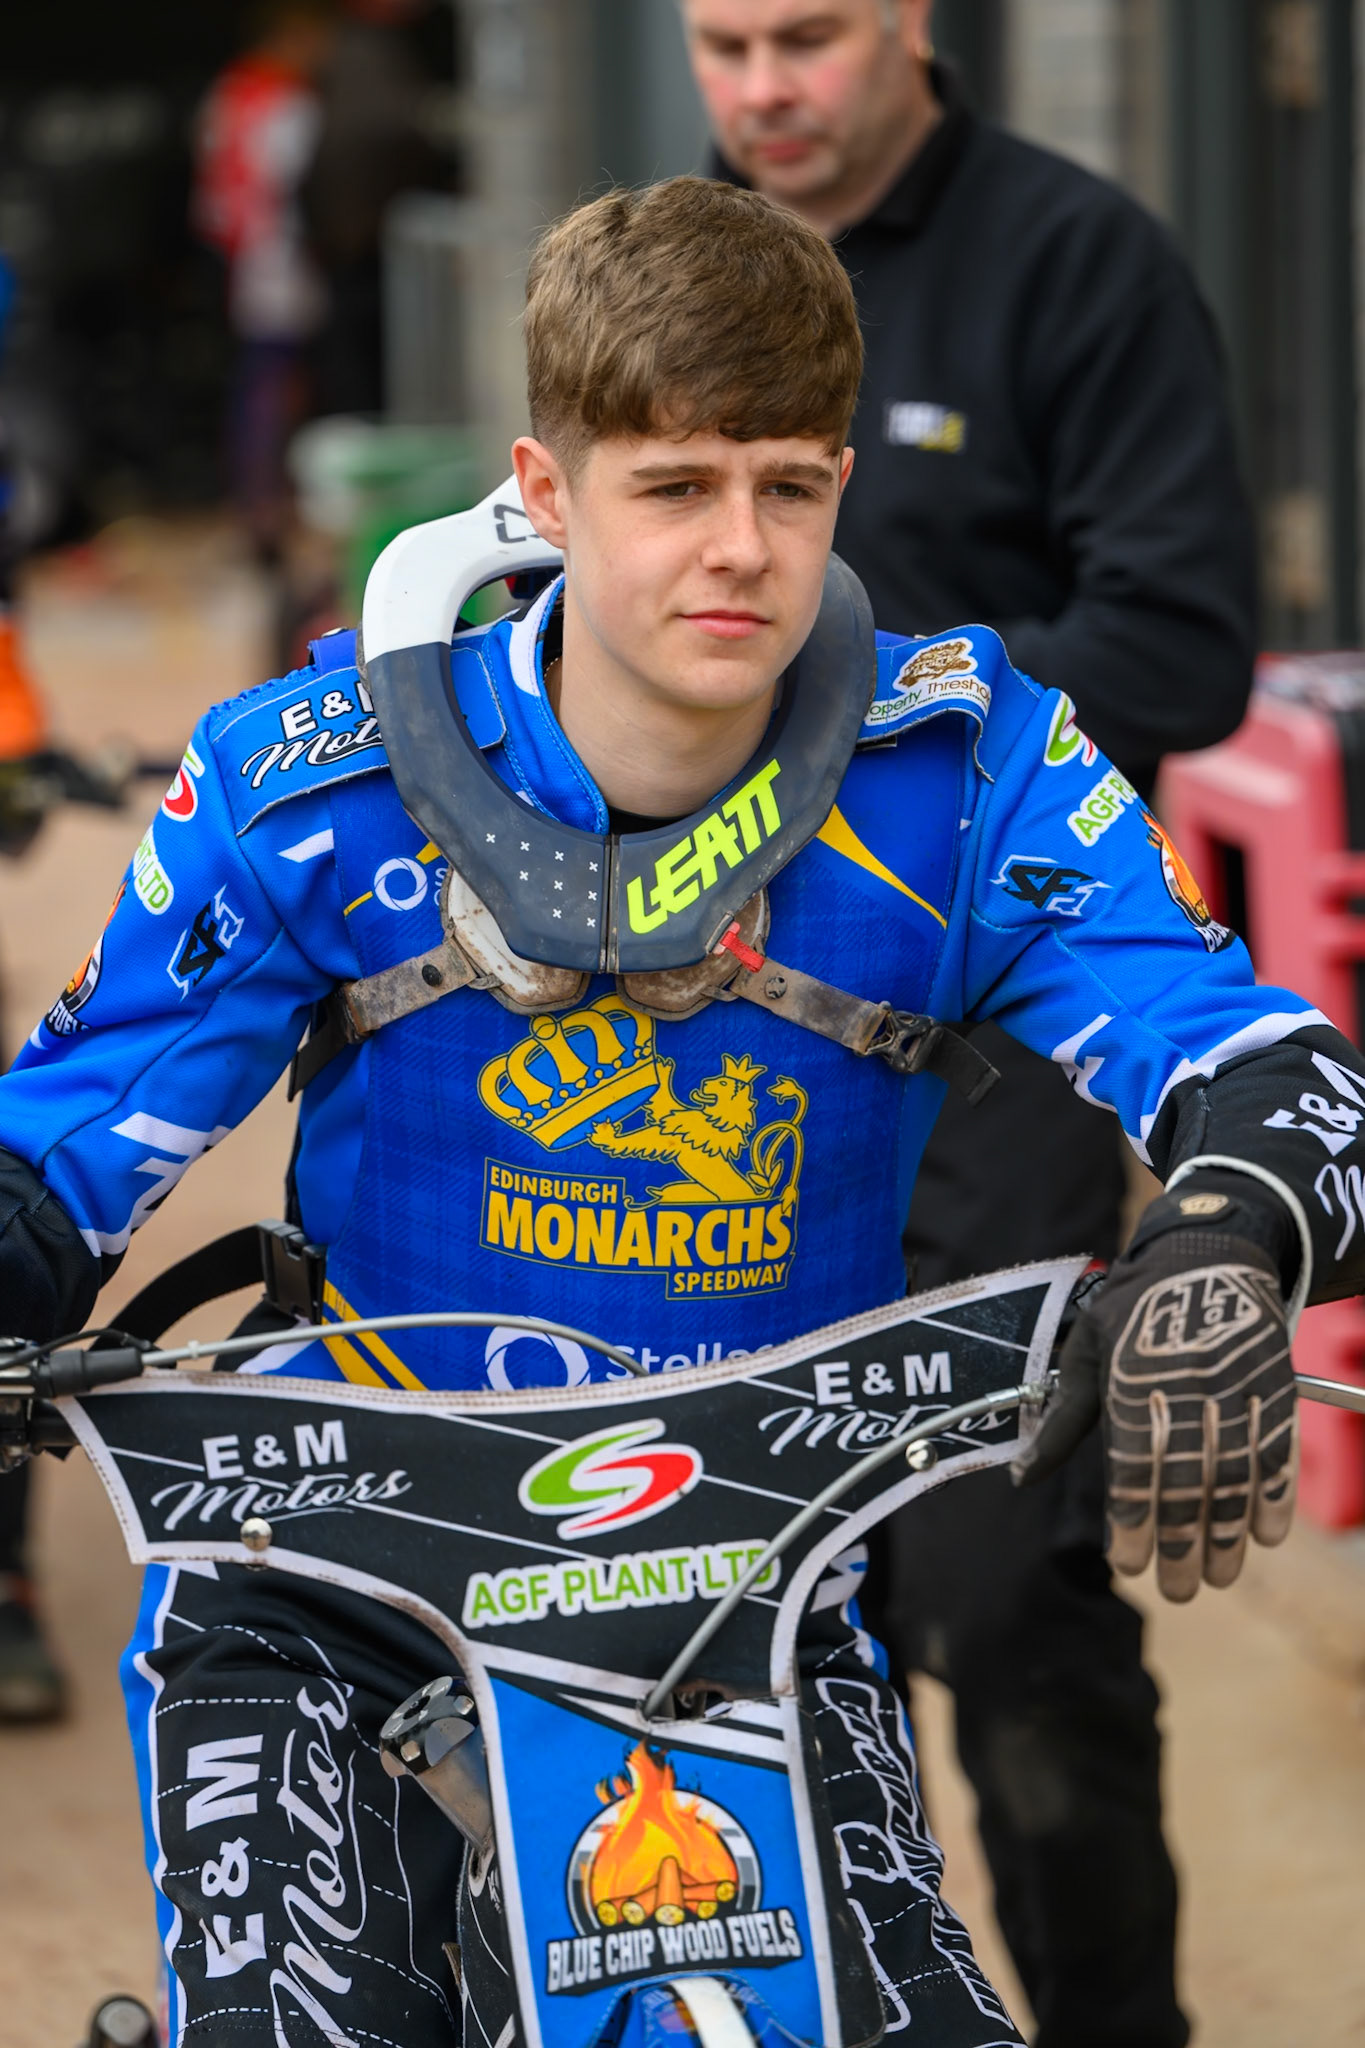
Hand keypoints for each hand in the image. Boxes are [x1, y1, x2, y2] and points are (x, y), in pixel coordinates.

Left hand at [1014, 1233, 1295, 1599]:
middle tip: (1181, 1590)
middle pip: (1186, 1479)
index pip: (1132, 1464)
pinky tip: (1265, 1534)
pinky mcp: (1274, 1384)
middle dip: (1183, 1542)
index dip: (1131, 1520)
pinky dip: (1275, 1494)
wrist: (1207, 1253)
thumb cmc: (1133, 1308)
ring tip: (1219, 1576)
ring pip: (1235, 1472)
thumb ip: (1064, 1419)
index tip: (1127, 1564)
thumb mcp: (1088, 1351)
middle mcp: (1185, 1385)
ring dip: (1229, 1531)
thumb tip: (1022, 1477)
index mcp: (1132, 1379)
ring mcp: (1235, 1385)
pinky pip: (1277, 1447)